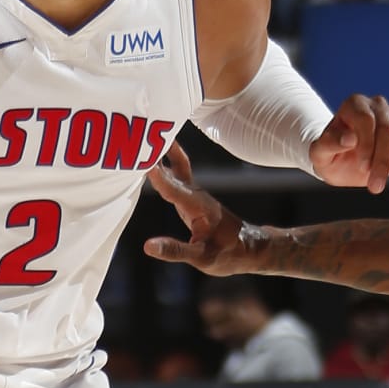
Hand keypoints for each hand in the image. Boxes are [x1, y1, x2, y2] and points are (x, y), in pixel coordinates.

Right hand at [144, 143, 263, 275]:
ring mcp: (194, 194)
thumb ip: (175, 250)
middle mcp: (195, 195)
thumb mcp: (202, 258)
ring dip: (163, 150)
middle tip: (142, 129)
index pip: (172, 187)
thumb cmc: (228, 253)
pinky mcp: (191, 197)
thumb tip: (148, 246)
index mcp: (197, 206)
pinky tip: (154, 157)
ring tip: (145, 131)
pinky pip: (176, 173)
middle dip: (160, 151)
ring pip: (177, 165)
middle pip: (176, 166)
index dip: (156, 174)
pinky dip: (165, 161)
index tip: (140, 158)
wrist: (248, 247)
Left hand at [311, 94, 388, 196]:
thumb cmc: (329, 154)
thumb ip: (330, 143)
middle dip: (383, 160)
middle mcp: (377, 106)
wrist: (341, 162)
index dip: (367, 144)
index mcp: (354, 105)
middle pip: (388, 129)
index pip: (366, 120)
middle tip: (375, 188)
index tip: (362, 169)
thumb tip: (349, 139)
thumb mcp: (319, 153)